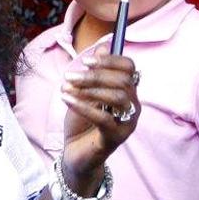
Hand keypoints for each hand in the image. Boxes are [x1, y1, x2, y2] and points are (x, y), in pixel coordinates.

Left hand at [60, 51, 138, 186]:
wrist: (75, 153)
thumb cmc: (82, 121)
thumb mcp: (84, 92)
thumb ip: (94, 72)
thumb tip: (103, 46)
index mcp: (127, 92)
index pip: (129, 68)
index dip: (110, 60)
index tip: (87, 61)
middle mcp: (132, 106)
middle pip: (123, 81)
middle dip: (94, 75)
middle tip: (69, 76)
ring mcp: (127, 123)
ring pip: (117, 97)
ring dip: (88, 89)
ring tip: (66, 89)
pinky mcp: (116, 137)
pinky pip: (103, 118)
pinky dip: (83, 106)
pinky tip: (67, 100)